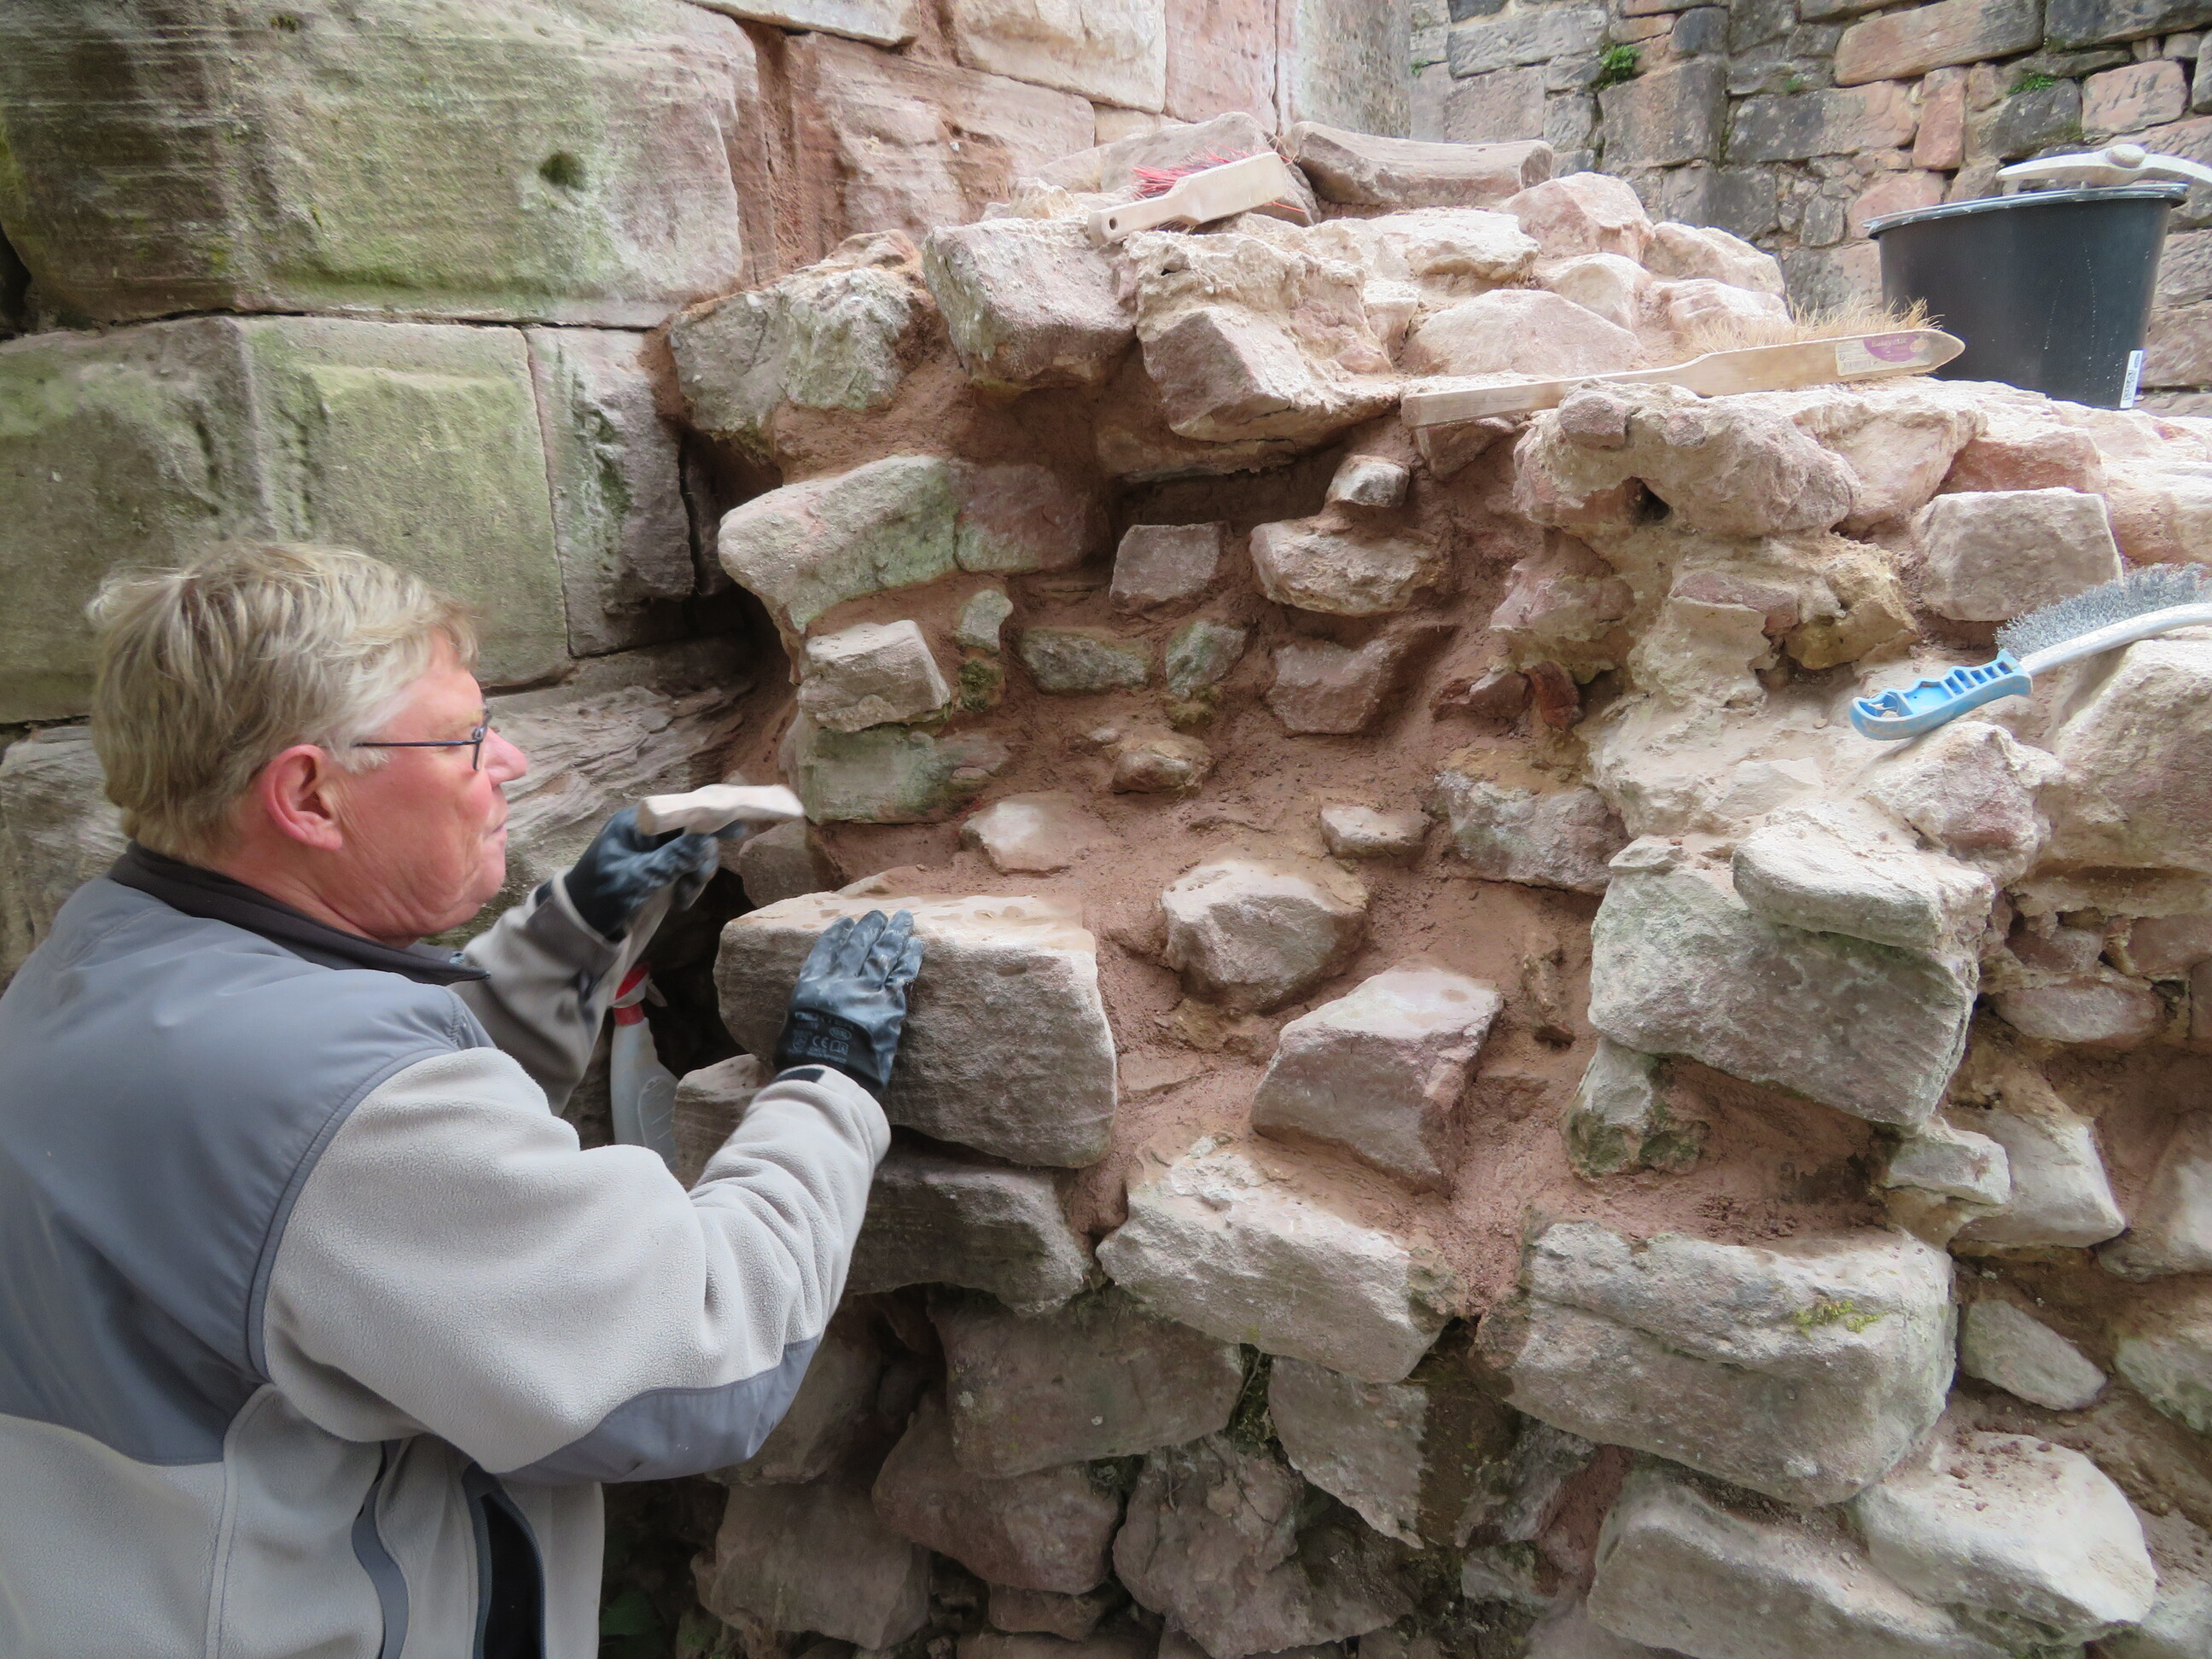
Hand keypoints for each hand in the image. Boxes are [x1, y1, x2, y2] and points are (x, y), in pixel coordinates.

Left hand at [562, 807, 744, 941]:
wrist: (578, 920)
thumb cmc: (601, 895)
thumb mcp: (638, 879)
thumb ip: (672, 859)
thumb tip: (707, 841)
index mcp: (637, 823)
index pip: (680, 812)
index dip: (709, 820)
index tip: (737, 829)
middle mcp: (646, 828)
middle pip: (690, 832)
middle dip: (698, 860)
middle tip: (694, 887)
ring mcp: (651, 846)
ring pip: (690, 851)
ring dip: (693, 875)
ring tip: (684, 900)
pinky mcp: (654, 862)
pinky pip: (681, 864)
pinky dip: (686, 880)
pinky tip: (681, 899)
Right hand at [773, 910, 923, 1097]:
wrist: (829, 1072)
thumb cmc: (804, 1059)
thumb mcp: (792, 1028)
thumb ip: (806, 1013)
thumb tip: (812, 1018)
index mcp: (812, 986)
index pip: (825, 952)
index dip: (836, 935)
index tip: (845, 922)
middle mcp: (840, 981)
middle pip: (858, 946)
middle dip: (870, 927)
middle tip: (879, 914)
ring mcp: (866, 990)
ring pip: (883, 953)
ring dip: (894, 932)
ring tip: (903, 918)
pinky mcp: (890, 1004)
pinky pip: (903, 973)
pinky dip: (910, 956)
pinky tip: (916, 943)